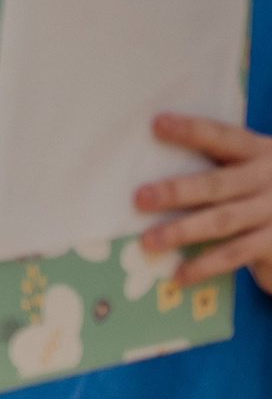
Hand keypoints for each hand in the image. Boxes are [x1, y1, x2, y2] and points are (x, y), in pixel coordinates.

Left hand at [137, 113, 271, 286]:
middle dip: (177, 191)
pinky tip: (179, 275)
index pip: (222, 137)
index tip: (158, 123)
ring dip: (183, 231)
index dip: (191, 131)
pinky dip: (205, 266)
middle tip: (140, 198)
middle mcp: (269, 177)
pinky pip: (235, 254)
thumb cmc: (265, 192)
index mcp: (260, 151)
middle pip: (217, 183)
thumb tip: (151, 179)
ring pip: (223, 220)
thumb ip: (218, 167)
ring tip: (149, 241)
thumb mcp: (252, 170)